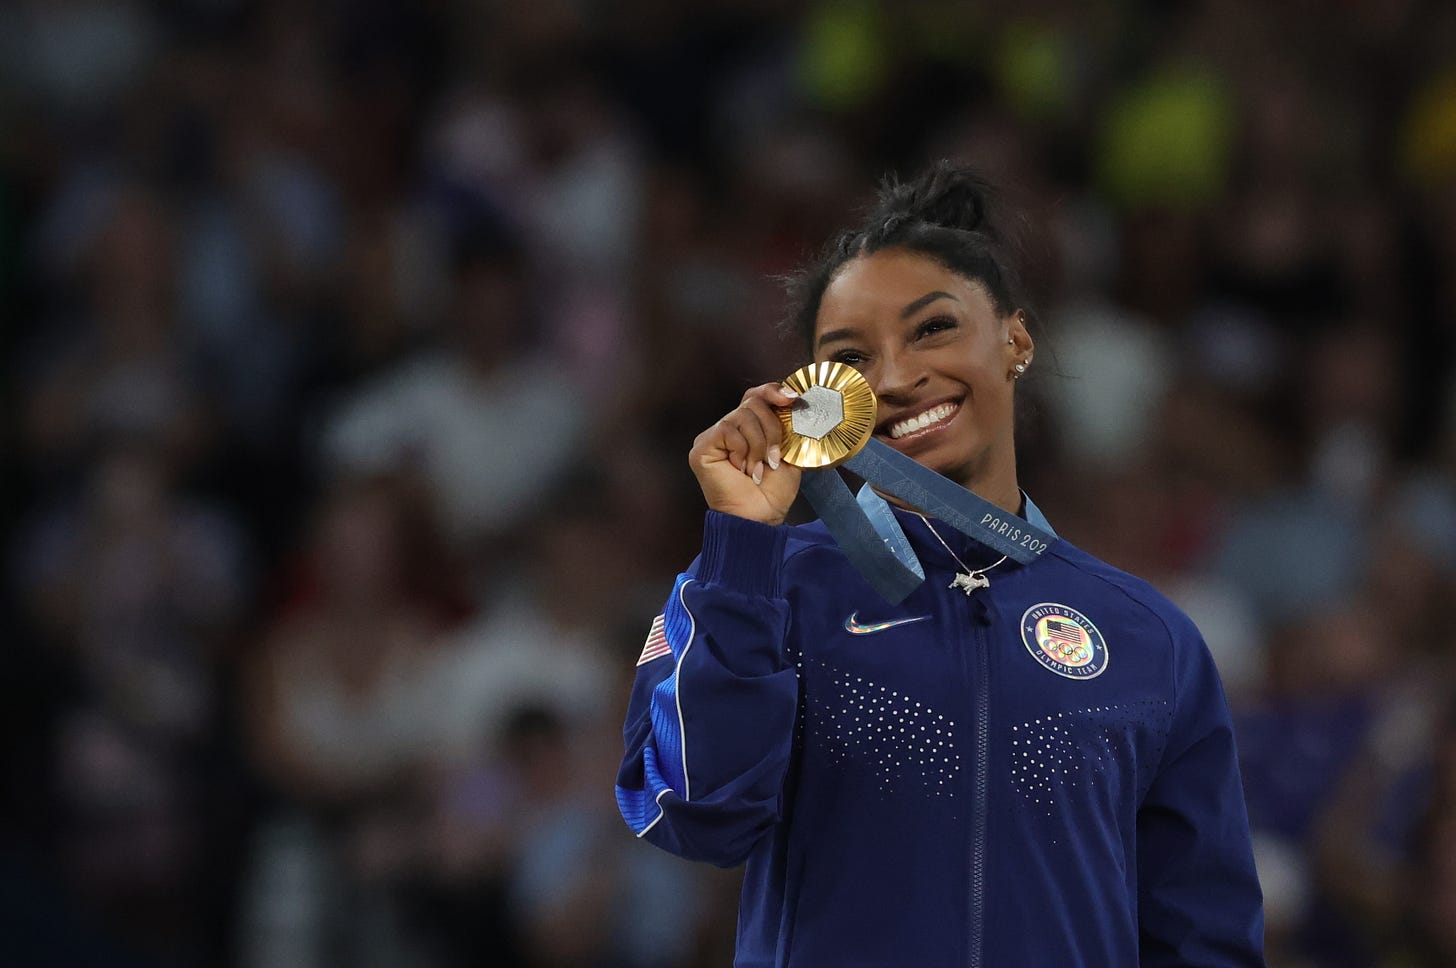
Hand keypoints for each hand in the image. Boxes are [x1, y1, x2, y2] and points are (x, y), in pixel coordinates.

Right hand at [690, 383, 802, 524]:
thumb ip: (787, 426)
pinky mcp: (703, 446)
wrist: (760, 517)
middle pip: (753, 402)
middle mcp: (729, 429)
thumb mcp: (789, 452)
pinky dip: (742, 449)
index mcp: (748, 428)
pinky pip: (728, 429)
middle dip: (772, 429)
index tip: (791, 399)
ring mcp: (713, 437)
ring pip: (742, 415)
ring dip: (758, 444)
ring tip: (757, 468)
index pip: (756, 395)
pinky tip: (741, 468)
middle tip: (773, 458)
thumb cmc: (772, 491)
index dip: (772, 391)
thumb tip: (793, 400)